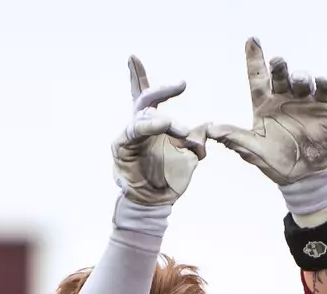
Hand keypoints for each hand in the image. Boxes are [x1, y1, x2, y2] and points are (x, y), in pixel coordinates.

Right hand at [111, 56, 207, 206]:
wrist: (157, 203)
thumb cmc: (170, 178)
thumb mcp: (190, 155)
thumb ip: (197, 138)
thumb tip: (205, 127)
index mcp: (153, 124)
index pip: (147, 97)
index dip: (138, 76)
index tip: (132, 57)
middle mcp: (139, 127)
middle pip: (144, 100)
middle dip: (161, 90)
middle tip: (182, 84)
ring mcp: (128, 137)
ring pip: (142, 116)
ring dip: (164, 120)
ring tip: (183, 131)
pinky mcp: (121, 148)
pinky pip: (134, 132)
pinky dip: (150, 126)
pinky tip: (163, 125)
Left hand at [206, 38, 326, 186]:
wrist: (304, 176)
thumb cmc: (275, 161)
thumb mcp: (252, 150)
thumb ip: (233, 138)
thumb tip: (209, 129)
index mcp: (264, 104)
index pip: (258, 76)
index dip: (255, 58)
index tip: (252, 40)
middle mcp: (283, 98)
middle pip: (280, 75)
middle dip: (279, 66)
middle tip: (278, 62)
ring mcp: (304, 102)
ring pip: (302, 80)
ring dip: (300, 76)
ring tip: (299, 81)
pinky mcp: (324, 109)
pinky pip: (326, 90)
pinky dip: (325, 83)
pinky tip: (322, 81)